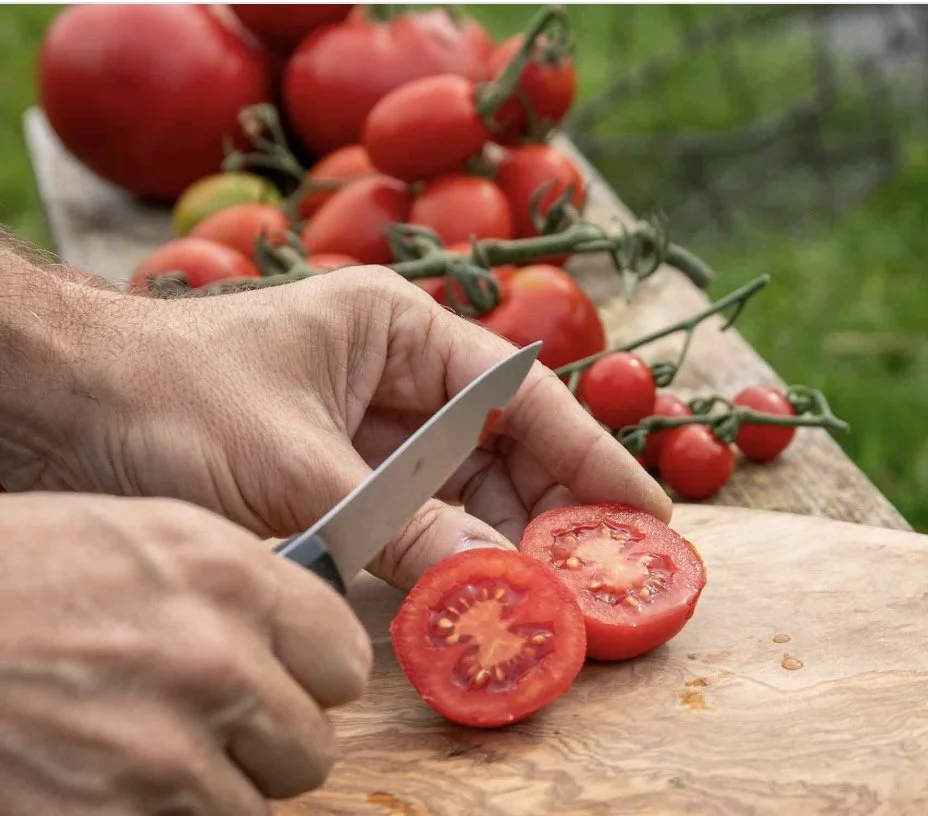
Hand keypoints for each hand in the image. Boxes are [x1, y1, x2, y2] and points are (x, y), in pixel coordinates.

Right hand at [0, 492, 371, 813]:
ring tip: (148, 749)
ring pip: (256, 807)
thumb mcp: (141, 539)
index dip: (315, 672)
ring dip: (216, 790)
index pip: (344, 654)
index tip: (291, 676)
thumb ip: (238, 585)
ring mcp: (163, 757)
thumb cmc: (18, 575)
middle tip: (213, 723)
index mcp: (228, 577)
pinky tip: (114, 782)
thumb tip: (296, 630)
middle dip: (270, 740)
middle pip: (312, 744)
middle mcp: (212, 663)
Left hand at [3, 266, 670, 589]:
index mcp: (397, 334)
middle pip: (503, 453)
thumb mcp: (290, 463)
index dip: (590, 455)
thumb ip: (395, 525)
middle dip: (550, 517)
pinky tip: (471, 603)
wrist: (62, 407)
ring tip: (550, 607)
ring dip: (500, 550)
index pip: (519, 396)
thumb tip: (498, 580)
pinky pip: (412, 527)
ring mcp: (370, 435)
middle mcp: (395, 381)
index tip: (644, 515)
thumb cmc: (167, 396)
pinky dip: (441, 565)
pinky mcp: (341, 484)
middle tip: (601, 586)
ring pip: (462, 496)